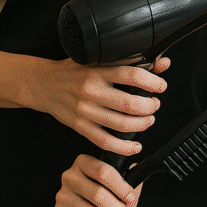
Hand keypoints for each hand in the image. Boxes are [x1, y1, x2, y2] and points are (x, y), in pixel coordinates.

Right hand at [33, 57, 169, 156]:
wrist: (44, 84)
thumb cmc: (74, 71)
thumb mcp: (100, 59)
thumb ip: (131, 61)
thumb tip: (163, 63)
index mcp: (98, 70)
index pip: (132, 76)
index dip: (153, 82)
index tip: (161, 86)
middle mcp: (91, 91)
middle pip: (130, 104)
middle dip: (150, 107)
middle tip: (155, 105)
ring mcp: (85, 111)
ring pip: (121, 125)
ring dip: (142, 125)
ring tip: (148, 120)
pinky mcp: (80, 127)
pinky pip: (106, 142)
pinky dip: (124, 147)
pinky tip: (134, 145)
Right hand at [53, 154, 148, 206]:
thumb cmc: (113, 199)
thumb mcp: (121, 185)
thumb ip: (129, 176)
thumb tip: (136, 169)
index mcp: (84, 162)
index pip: (103, 171)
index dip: (120, 187)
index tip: (130, 198)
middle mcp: (69, 176)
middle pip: (97, 193)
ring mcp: (62, 195)